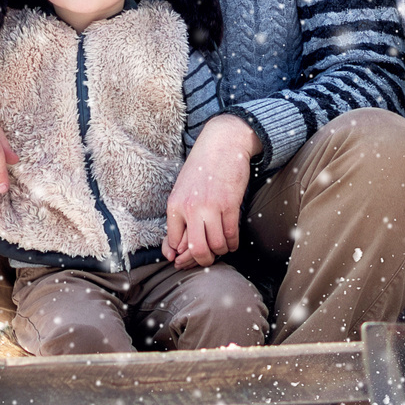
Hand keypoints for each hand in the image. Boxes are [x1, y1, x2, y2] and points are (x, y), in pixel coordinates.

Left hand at [164, 114, 256, 267]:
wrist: (222, 144)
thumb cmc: (201, 169)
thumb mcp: (181, 191)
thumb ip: (178, 219)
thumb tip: (172, 251)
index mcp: (175, 205)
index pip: (174, 242)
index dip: (180, 256)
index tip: (185, 259)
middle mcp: (191, 207)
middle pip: (196, 249)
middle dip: (202, 261)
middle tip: (206, 260)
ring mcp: (211, 206)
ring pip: (216, 245)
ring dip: (220, 252)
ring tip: (221, 248)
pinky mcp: (230, 204)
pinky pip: (231, 235)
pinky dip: (232, 244)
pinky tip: (231, 242)